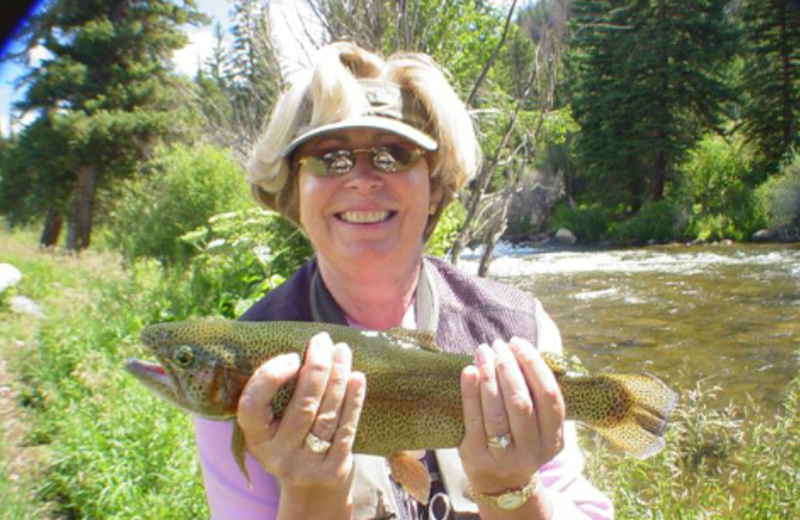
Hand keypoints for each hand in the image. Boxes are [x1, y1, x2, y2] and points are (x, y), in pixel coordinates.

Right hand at [237, 332, 365, 512]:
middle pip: (302, 405)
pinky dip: (354, 400)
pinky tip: (357, 378)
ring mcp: (307, 463)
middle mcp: (279, 453)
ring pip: (327, 413)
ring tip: (343, 350)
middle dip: (316, 367)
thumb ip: (276, 398)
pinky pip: (346, 427)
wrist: (312, 491)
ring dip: (338, 377)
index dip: (270, 377)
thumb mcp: (272, 429)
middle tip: (323, 341)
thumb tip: (301, 348)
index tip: (290, 356)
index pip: (252, 405)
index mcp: (257, 439)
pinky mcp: (334, 467)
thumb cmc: (291, 444)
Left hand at [458, 337, 564, 494]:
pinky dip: (470, 392)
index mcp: (553, 438)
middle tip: (498, 345)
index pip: (549, 395)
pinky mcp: (477, 456)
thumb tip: (519, 351)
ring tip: (483, 352)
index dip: (534, 365)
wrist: (501, 484)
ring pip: (497, 411)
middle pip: (521, 402)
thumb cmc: (520, 441)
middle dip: (509, 367)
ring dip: (489, 375)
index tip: (519, 343)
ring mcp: (504, 455)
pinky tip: (469, 371)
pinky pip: (473, 419)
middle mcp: (532, 449)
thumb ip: (536, 397)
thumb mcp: (539, 427)